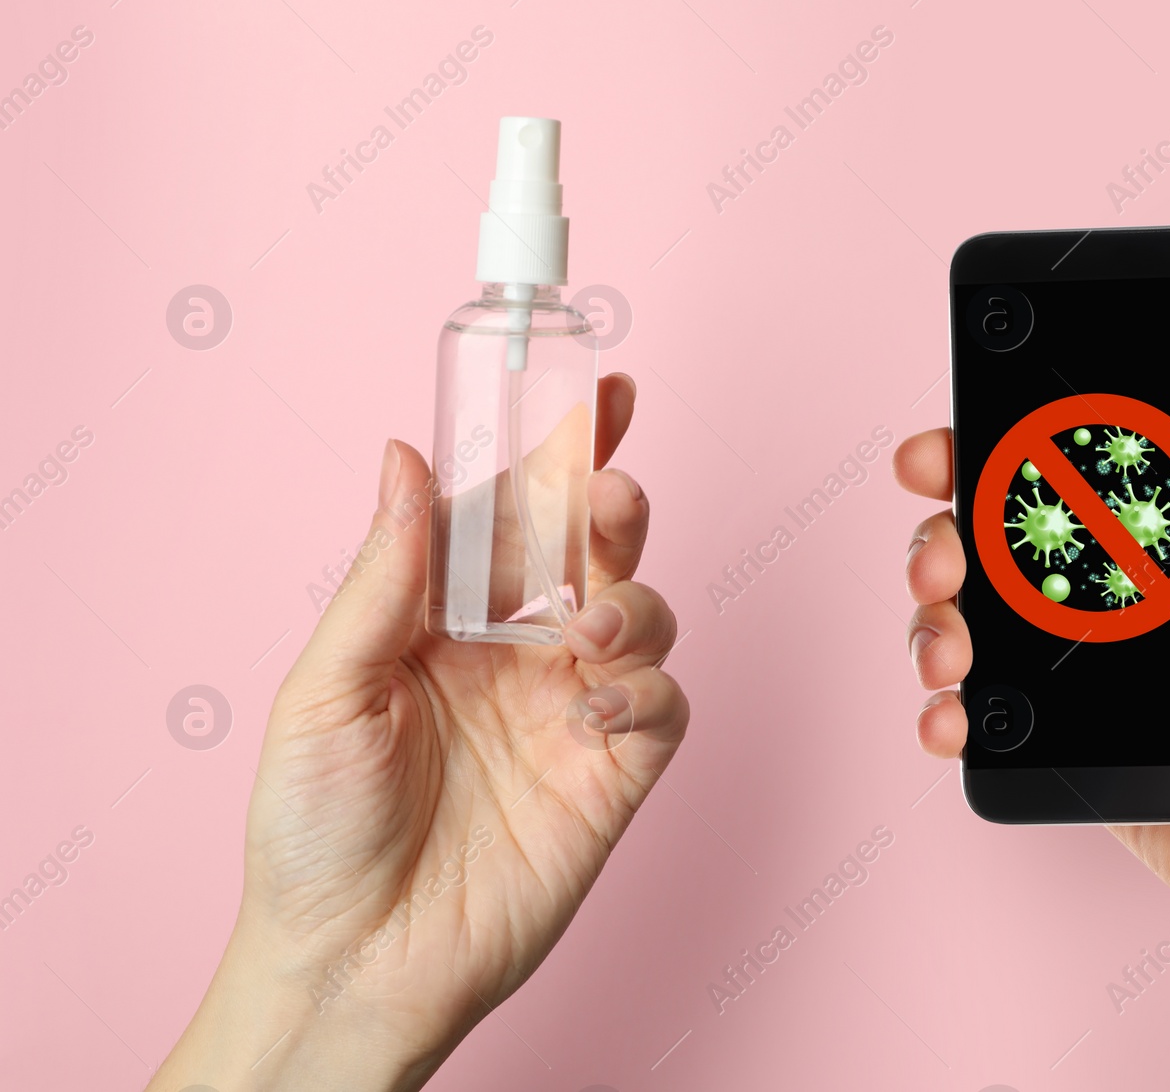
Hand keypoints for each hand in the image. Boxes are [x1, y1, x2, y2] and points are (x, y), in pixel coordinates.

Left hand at [152, 373, 687, 1090]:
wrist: (353, 965)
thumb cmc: (313, 832)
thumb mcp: (325, 690)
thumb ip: (385, 575)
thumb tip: (402, 457)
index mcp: (442, 619)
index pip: (512, 514)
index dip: (556, 454)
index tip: (597, 397)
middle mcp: (514, 653)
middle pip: (589, 550)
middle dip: (611, 507)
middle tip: (608, 497)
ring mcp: (568, 711)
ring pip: (642, 614)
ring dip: (634, 598)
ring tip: (593, 628)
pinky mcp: (611, 774)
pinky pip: (663, 705)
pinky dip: (649, 686)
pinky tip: (598, 701)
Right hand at [893, 357, 1169, 965]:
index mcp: (1168, 548)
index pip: (1063, 476)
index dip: (991, 454)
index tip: (941, 453)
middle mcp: (1115, 600)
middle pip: (994, 546)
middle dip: (941, 543)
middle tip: (937, 564)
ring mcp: (1080, 673)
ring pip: (971, 624)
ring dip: (932, 626)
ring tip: (944, 655)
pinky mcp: (1059, 745)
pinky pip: (980, 714)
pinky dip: (944, 712)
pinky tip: (946, 720)